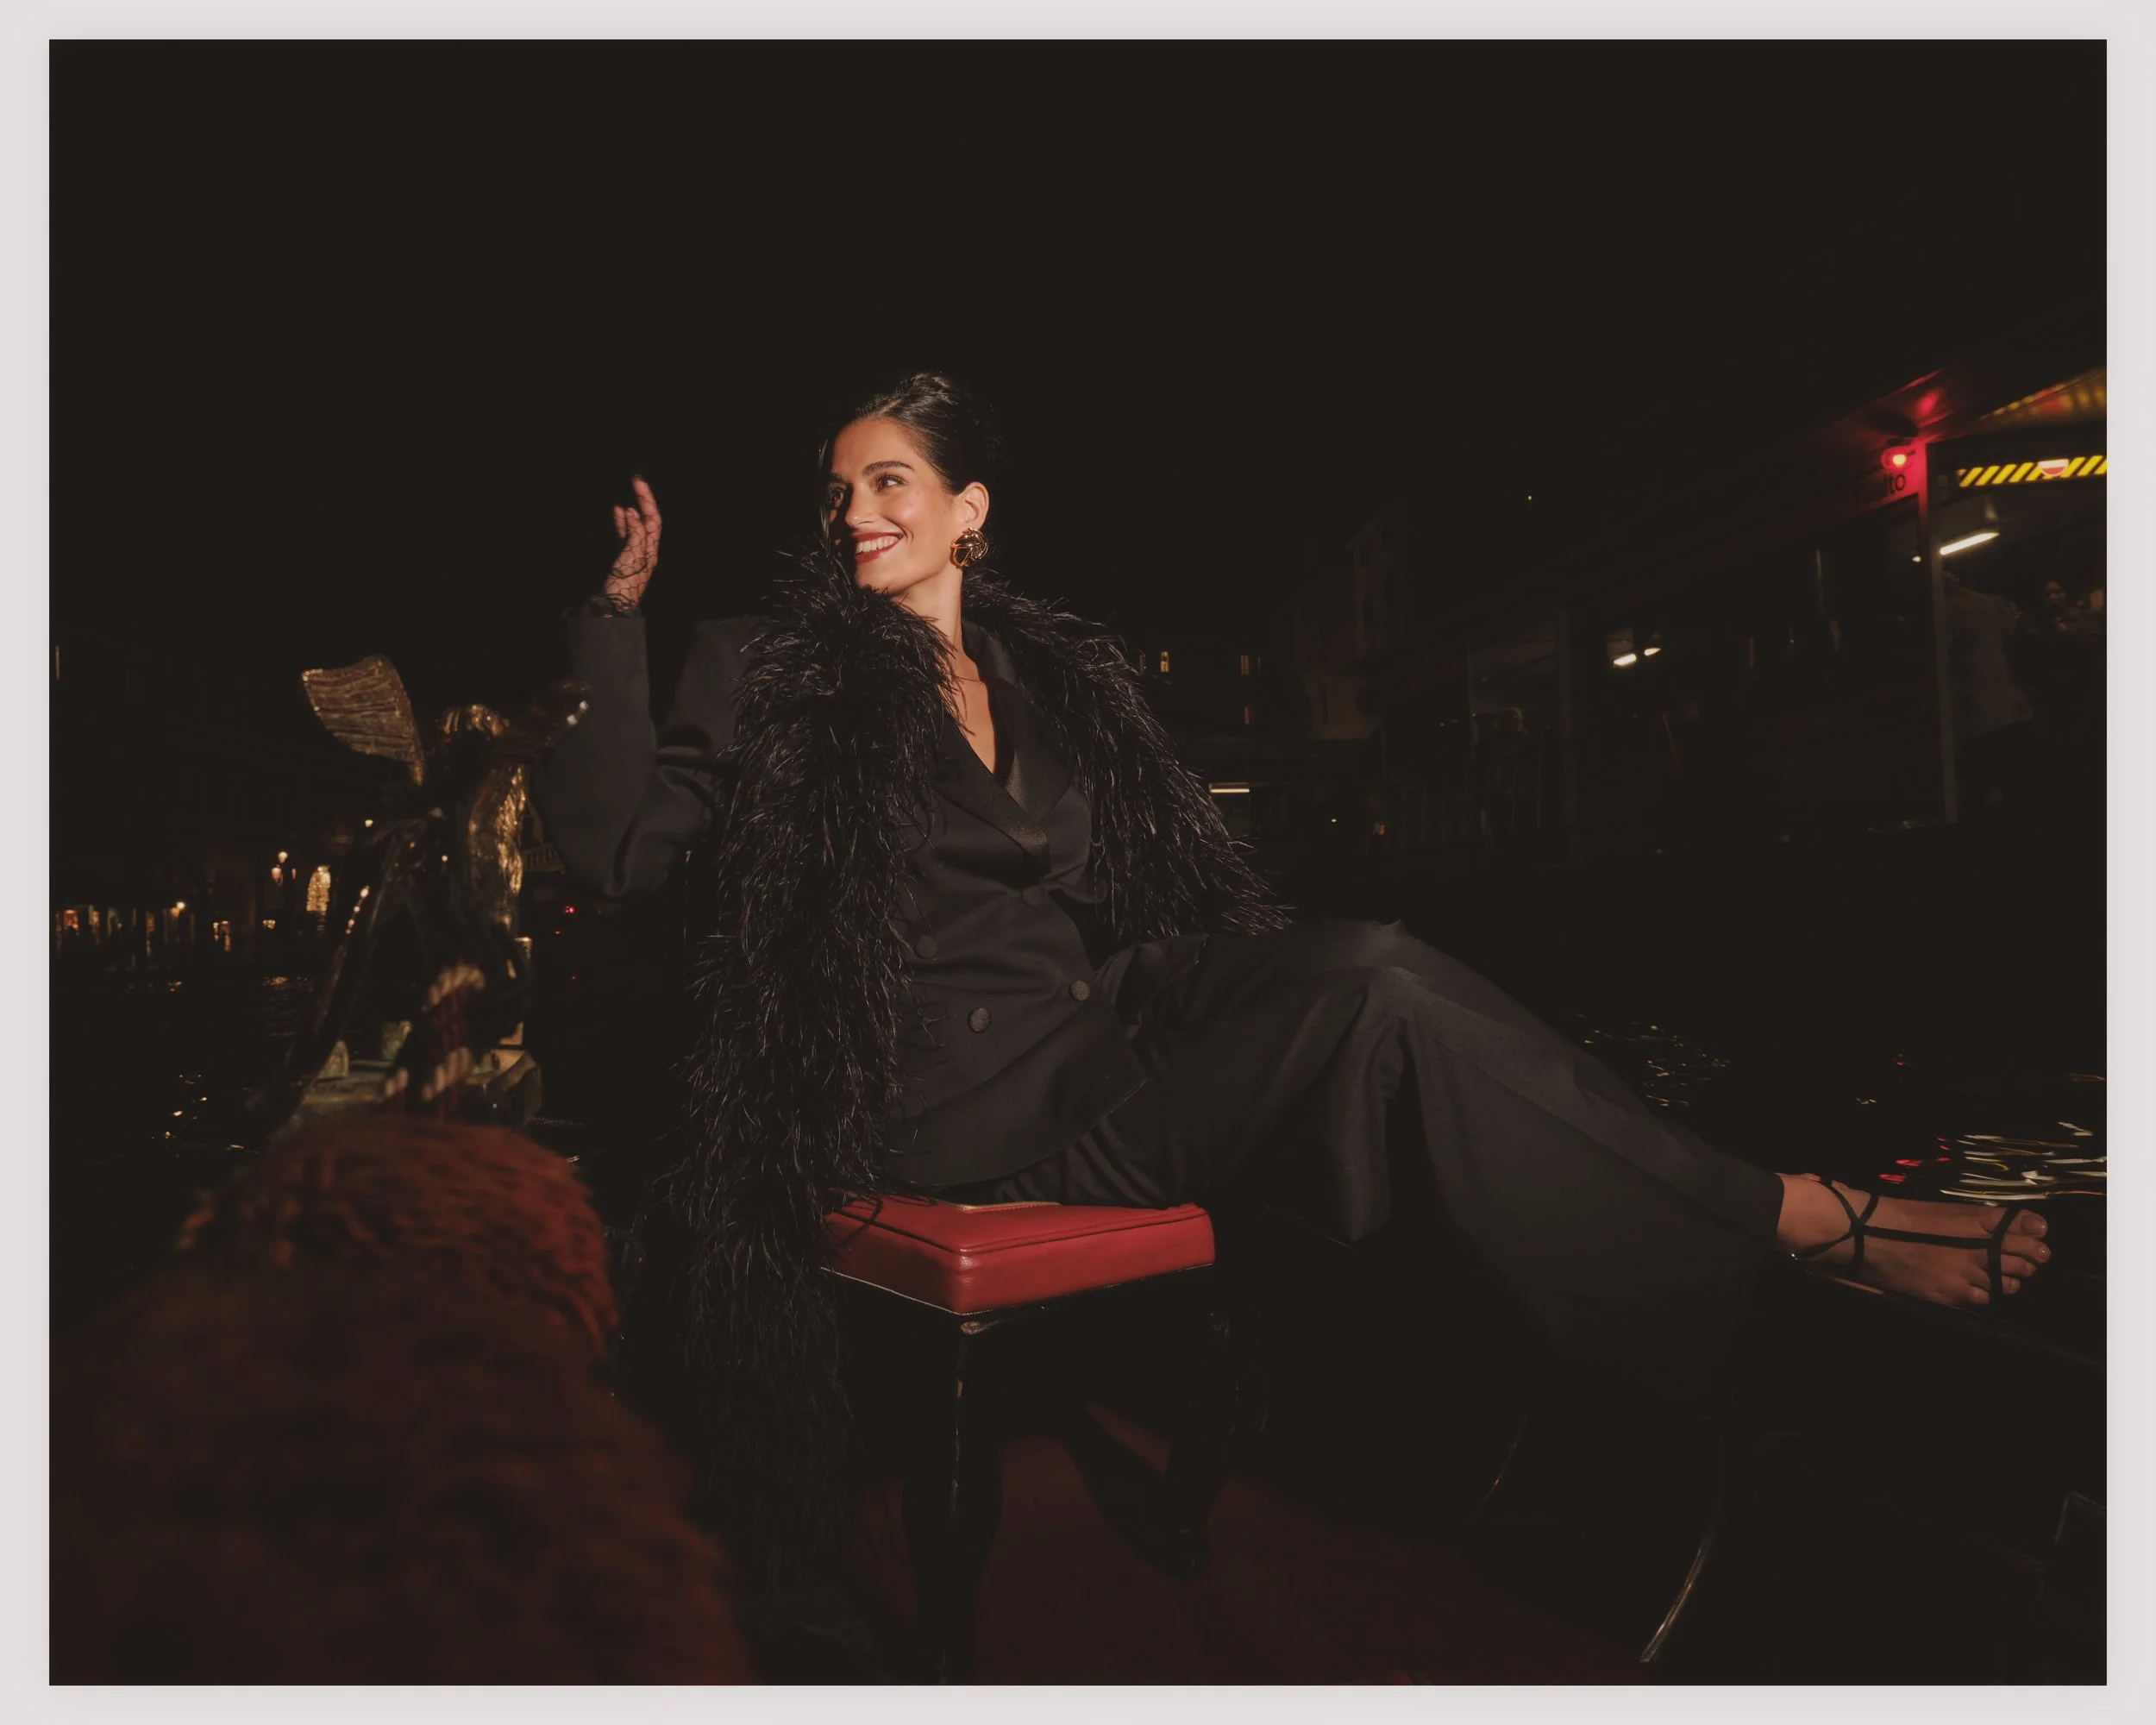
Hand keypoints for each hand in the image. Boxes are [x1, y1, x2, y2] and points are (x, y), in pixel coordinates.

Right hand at [603, 476, 662, 608]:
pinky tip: (617, 514)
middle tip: (636, 481)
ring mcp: (635, 555)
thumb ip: (635, 533)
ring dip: (632, 510)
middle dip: (643, 501)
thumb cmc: (623, 585)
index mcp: (651, 549)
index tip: (638, 482)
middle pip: (648, 520)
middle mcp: (646, 551)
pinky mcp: (623, 560)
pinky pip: (625, 536)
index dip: (647, 499)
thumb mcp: (632, 556)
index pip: (653, 519)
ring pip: (636, 527)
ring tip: (626, 496)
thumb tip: (631, 512)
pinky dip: (622, 523)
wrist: (612, 610)